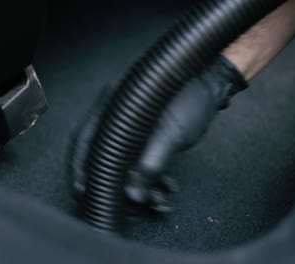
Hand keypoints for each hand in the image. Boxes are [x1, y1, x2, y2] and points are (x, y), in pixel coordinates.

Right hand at [69, 55, 246, 213]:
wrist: (213, 85)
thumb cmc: (193, 98)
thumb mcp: (171, 135)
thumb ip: (151, 165)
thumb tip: (134, 195)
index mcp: (114, 109)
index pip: (85, 143)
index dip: (80, 171)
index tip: (83, 193)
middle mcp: (118, 117)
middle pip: (105, 158)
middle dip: (118, 187)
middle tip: (130, 207)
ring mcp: (132, 126)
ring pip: (125, 164)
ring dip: (139, 186)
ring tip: (157, 201)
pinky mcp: (146, 134)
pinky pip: (140, 161)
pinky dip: (151, 177)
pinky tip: (166, 188)